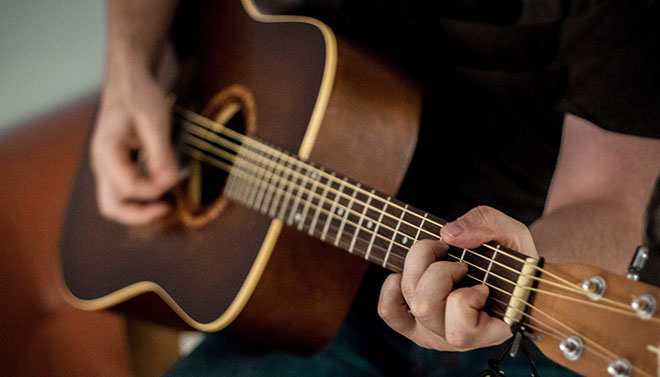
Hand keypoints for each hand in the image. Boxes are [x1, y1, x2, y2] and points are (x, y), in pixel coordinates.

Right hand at [90, 62, 177, 224]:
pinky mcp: (117, 165)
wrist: (128, 80)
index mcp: (107, 152)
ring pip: (116, 202)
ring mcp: (107, 166)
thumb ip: (161, 153)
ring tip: (166, 202)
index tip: (175, 178)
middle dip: (140, 214)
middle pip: (112, 207)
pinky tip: (161, 187)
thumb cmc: (139, 95)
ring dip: (140, 208)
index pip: (129, 187)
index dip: (155, 189)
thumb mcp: (155, 121)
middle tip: (168, 208)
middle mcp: (101, 164)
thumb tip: (170, 181)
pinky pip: (124, 190)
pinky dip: (141, 196)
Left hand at [377, 206, 538, 350]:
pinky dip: (391, 288)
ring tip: (440, 258)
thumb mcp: (512, 234)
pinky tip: (407, 273)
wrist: (506, 270)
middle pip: (425, 307)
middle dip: (439, 271)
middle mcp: (457, 339)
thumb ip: (488, 225)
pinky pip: (389, 311)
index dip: (467, 297)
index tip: (483, 283)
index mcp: (489, 332)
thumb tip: (448, 234)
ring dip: (419, 268)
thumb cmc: (513, 257)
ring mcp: (433, 331)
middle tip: (460, 262)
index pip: (461, 330)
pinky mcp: (414, 323)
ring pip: (410, 302)